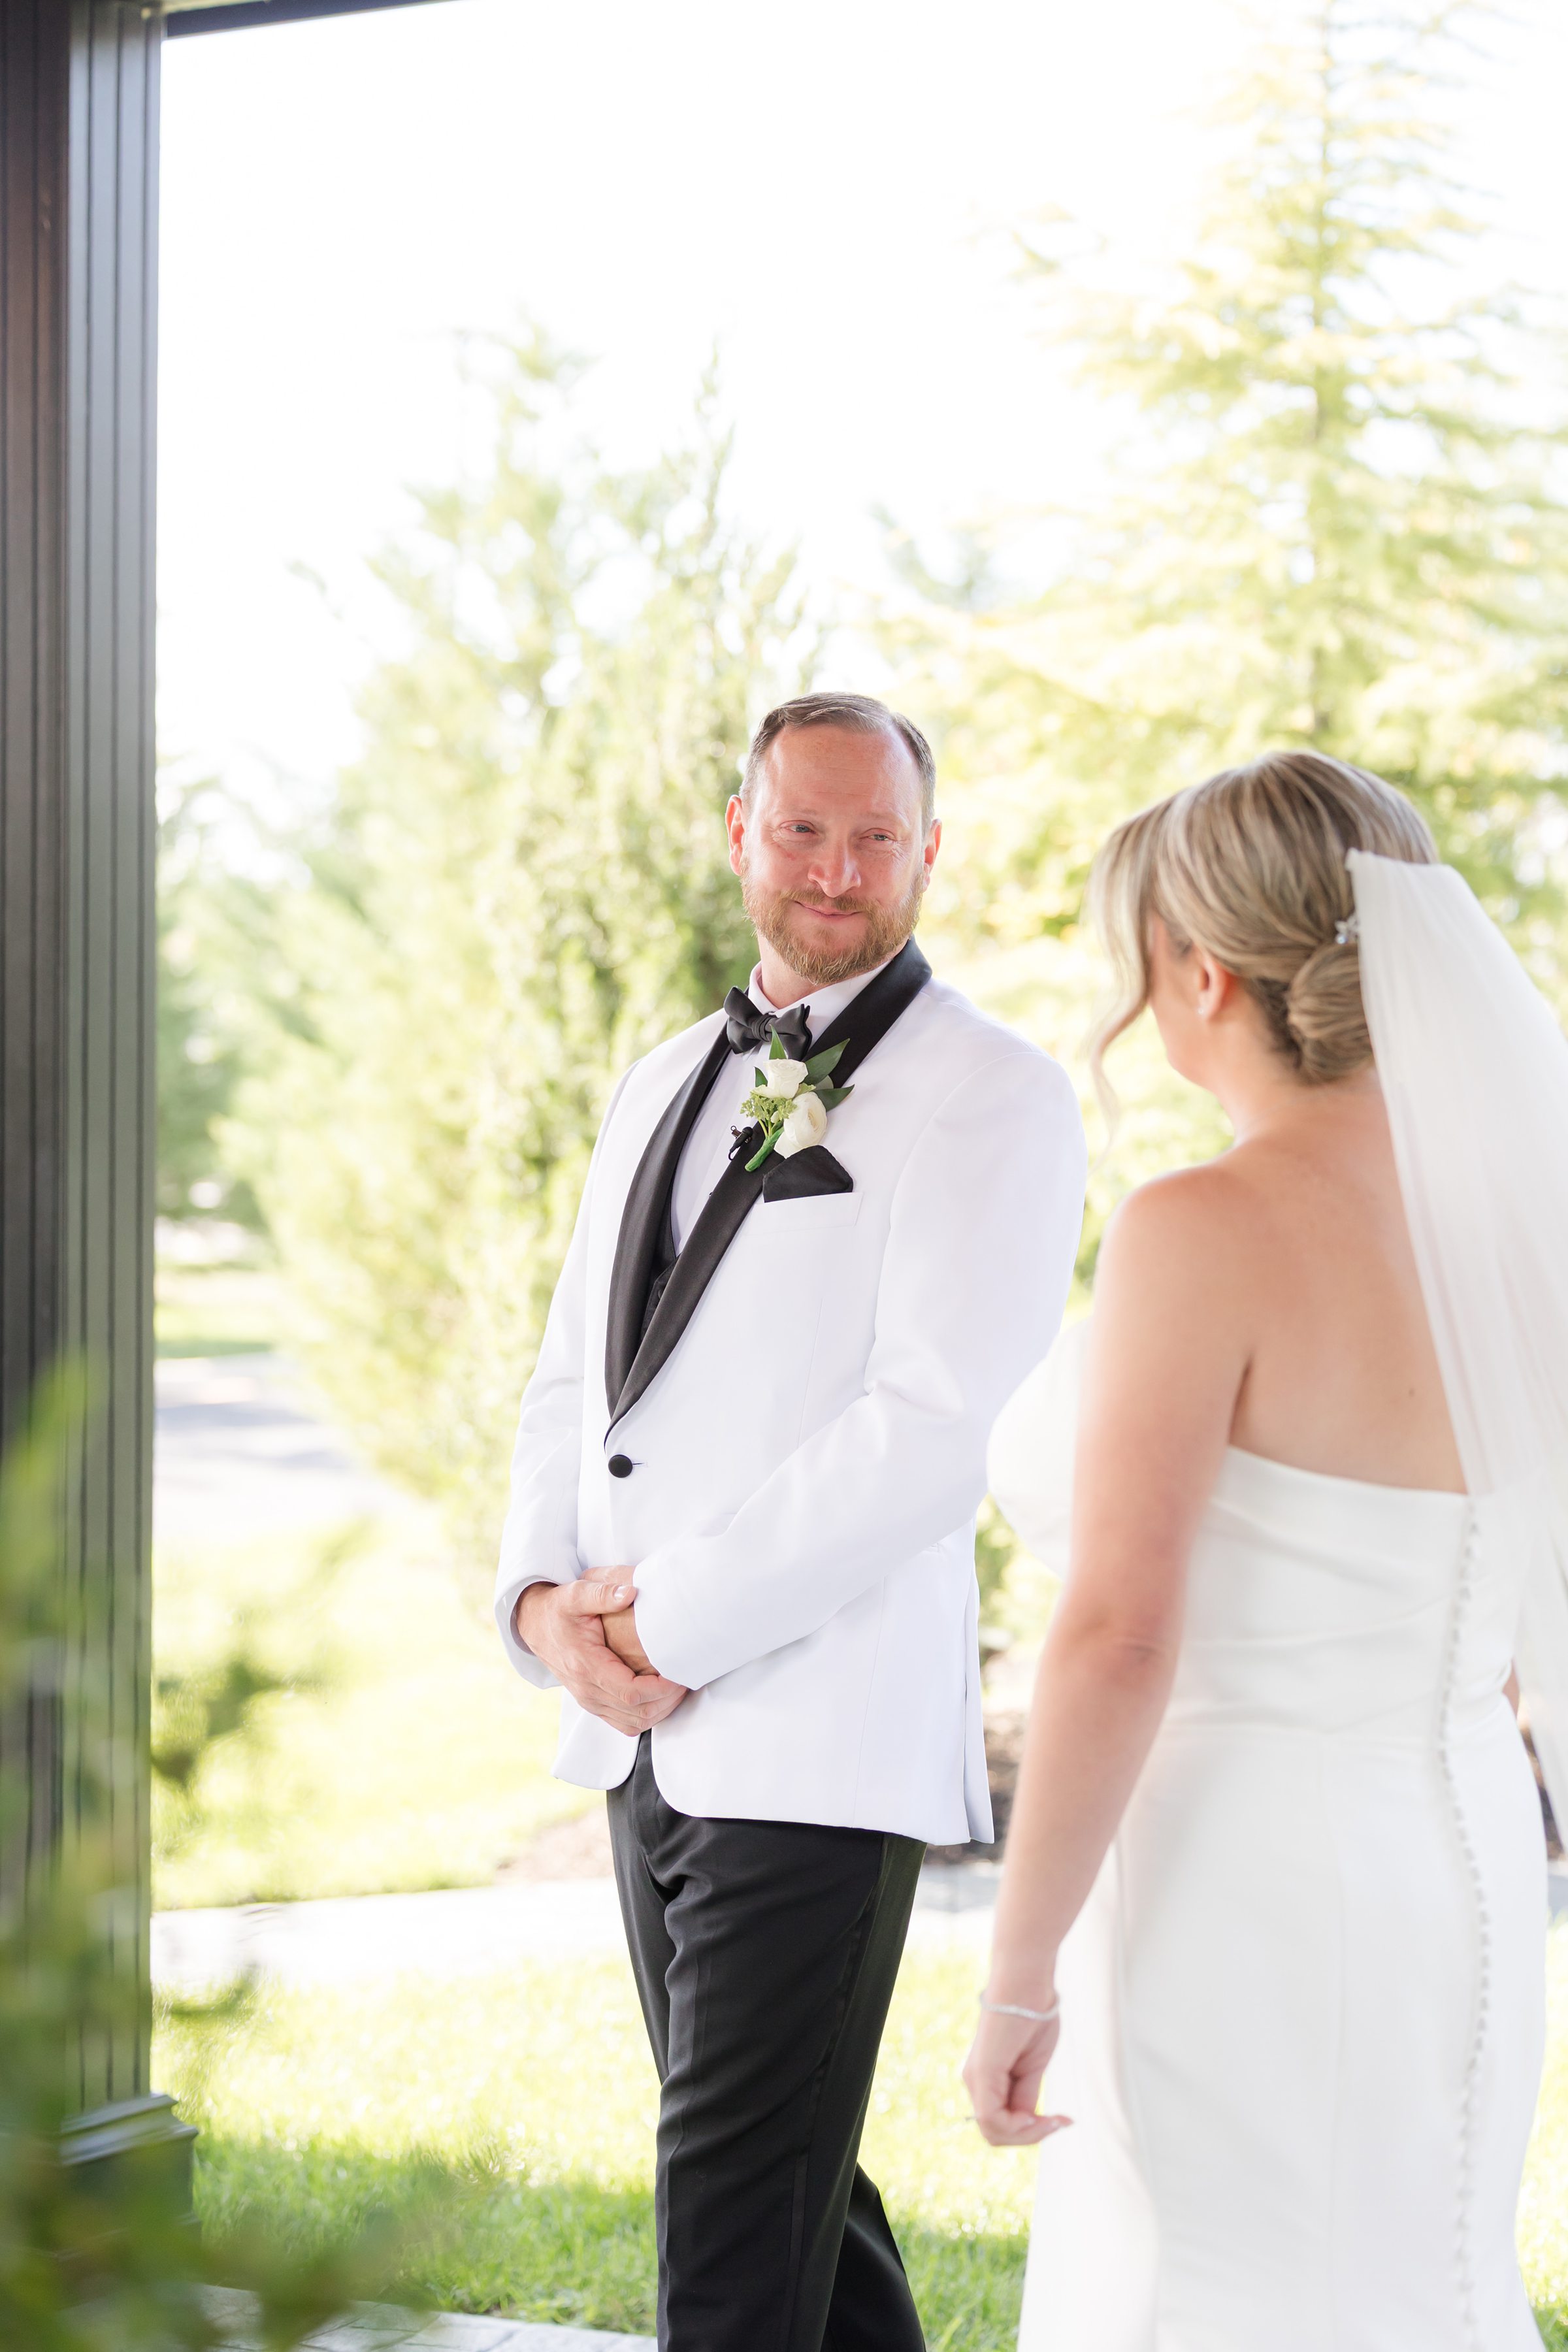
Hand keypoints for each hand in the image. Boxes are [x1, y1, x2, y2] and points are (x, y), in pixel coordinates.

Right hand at [514, 1578, 686, 1736]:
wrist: (534, 1625)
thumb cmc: (558, 1609)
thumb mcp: (575, 1594)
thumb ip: (602, 1593)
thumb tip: (631, 1592)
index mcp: (586, 1666)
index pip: (631, 1692)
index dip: (661, 1688)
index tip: (680, 1673)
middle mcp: (586, 1690)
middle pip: (637, 1713)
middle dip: (668, 1700)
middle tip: (688, 1679)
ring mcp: (589, 1701)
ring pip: (633, 1723)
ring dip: (660, 1711)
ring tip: (678, 1689)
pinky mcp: (592, 1704)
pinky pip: (624, 1723)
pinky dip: (646, 1716)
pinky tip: (660, 1697)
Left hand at [962, 2002, 1070, 2148]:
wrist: (1028, 1981)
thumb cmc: (1033, 2016)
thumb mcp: (1032, 2067)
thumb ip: (1025, 2095)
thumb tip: (1028, 2122)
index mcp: (986, 2080)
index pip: (1001, 2125)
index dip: (1031, 2133)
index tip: (1061, 2121)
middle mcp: (975, 2081)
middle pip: (996, 2134)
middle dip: (1030, 2137)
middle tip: (1059, 2122)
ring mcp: (976, 2077)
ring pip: (993, 2132)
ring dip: (1028, 2134)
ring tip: (1055, 2120)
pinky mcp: (982, 2071)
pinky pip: (993, 2119)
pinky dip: (1020, 2127)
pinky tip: (1040, 2117)